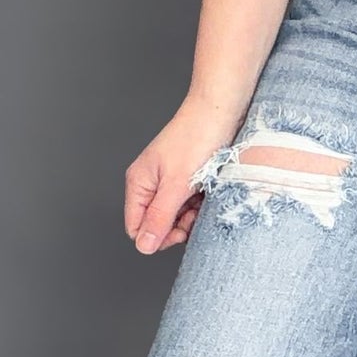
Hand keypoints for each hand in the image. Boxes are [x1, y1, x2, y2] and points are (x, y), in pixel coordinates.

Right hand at [123, 99, 237, 254]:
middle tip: (194, 215)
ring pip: (176, 216)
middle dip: (177, 226)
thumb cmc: (196, 138)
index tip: (179, 231)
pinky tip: (209, 194)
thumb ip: (159, 216)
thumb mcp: (176, 185)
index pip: (136, 227)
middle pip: (157, 224)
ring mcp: (170, 182)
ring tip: (203, 199)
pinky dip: (200, 204)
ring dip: (191, 216)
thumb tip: (143, 245)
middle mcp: (151, 183)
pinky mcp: (188, 179)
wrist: (220, 112)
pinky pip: (190, 204)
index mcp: (139, 182)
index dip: (156, 236)